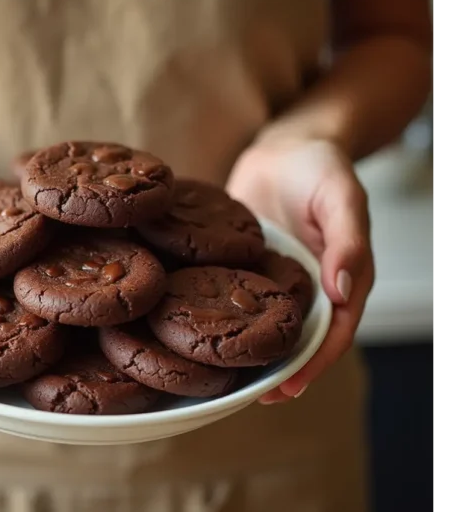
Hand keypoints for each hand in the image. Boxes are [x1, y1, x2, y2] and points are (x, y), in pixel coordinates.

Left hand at [226, 139, 374, 403]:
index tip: (288, 388)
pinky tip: (196, 326)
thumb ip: (347, 241)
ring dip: (248, 349)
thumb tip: (343, 291)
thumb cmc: (320, 167)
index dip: (314, 362)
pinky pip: (235, 295)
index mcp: (338, 277)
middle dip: (277, 368)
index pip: (332, 331)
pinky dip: (222, 313)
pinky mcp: (243, 265)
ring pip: (263, 323)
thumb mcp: (341, 197)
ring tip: (220, 376)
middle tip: (249, 396)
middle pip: (296, 337)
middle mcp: (306, 285)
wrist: (284, 146)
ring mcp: (273, 278)